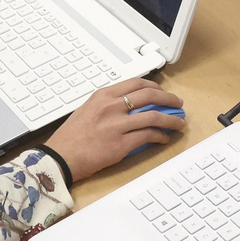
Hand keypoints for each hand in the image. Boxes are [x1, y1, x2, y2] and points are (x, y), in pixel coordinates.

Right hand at [45, 79, 184, 181]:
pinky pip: (148, 136)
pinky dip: (160, 136)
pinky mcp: (121, 144)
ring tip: (179, 123)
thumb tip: (130, 106)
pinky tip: (164, 138)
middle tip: (178, 103)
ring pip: (154, 116)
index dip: (155, 87)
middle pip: (149, 95)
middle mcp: (112, 107)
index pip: (136, 83)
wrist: (60, 157)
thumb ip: (108, 104)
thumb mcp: (88, 110)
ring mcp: (117, 125)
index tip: (163, 92)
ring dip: (171, 119)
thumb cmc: (71, 137)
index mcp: (103, 95)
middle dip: (168, 98)